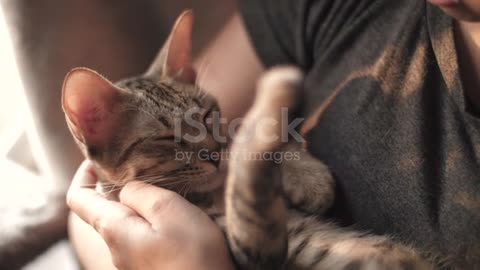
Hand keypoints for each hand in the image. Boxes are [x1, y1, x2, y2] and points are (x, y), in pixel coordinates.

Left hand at [67, 161, 233, 269]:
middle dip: (116, 187)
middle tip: (141, 167)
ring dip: (138, 204)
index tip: (97, 159)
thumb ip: (140, 193)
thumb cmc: (192, 253)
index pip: (78, 199)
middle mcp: (117, 248)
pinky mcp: (151, 267)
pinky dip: (151, 220)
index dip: (82, 175)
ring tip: (164, 189)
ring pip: (125, 224)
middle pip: (103, 211)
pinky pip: (142, 237)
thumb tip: (126, 190)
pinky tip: (173, 217)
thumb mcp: (167, 209)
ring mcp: (133, 261)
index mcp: (114, 229)